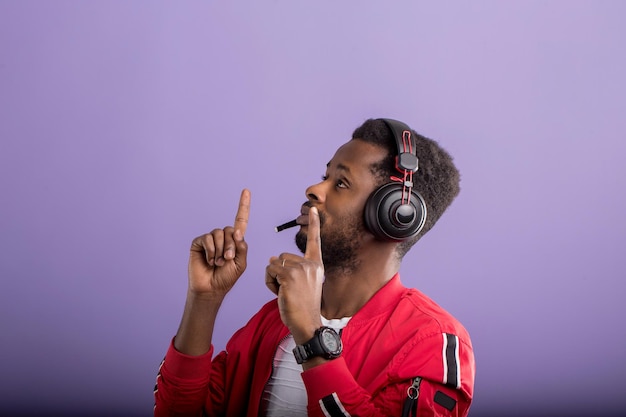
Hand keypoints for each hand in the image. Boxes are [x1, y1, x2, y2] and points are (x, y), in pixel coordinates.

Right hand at [188, 189, 249, 298]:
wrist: (211, 288)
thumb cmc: (226, 277)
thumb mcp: (240, 263)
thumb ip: (242, 247)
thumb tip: (237, 231)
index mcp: (235, 240)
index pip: (240, 220)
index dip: (243, 205)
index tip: (246, 191)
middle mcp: (223, 237)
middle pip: (230, 230)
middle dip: (231, 246)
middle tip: (227, 259)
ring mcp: (210, 239)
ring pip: (219, 234)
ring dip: (220, 250)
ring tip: (218, 262)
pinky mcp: (199, 242)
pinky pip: (207, 239)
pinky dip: (211, 251)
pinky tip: (209, 260)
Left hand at [265, 207, 323, 343]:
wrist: (306, 323)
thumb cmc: (302, 307)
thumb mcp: (304, 285)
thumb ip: (293, 269)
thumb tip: (272, 258)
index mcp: (316, 265)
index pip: (315, 241)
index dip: (314, 225)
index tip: (314, 210)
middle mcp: (310, 264)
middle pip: (282, 256)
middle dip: (278, 272)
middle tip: (287, 290)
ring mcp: (301, 269)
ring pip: (273, 264)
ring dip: (272, 278)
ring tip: (283, 292)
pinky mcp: (289, 275)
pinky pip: (270, 271)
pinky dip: (269, 283)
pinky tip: (279, 293)